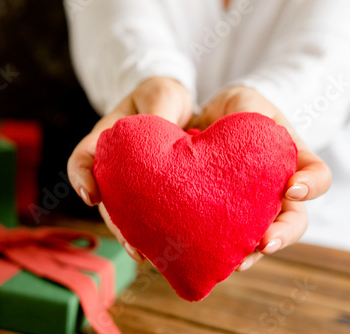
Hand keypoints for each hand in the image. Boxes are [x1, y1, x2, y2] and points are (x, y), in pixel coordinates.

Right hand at [67, 76, 192, 262]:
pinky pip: (144, 211)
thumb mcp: (161, 93)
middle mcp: (114, 163)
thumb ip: (157, 111)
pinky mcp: (149, 189)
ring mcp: (130, 179)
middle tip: (131, 243)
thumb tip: (160, 137)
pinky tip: (164, 245)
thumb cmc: (163, 93)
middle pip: (104, 196)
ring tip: (147, 255)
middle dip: (114, 222)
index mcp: (106, 137)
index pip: (82, 158)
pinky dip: (150, 229)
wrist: (177, 104)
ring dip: (132, 234)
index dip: (80, 178)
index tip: (91, 196)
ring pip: (123, 210)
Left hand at [192, 86, 331, 270]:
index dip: (311, 184)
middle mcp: (277, 187)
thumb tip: (223, 121)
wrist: (209, 121)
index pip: (315, 174)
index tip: (291, 188)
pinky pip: (232, 237)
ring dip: (253, 252)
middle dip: (283, 233)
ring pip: (263, 236)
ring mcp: (254, 205)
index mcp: (291, 158)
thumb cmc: (235, 109)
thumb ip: (244, 110)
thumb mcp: (245, 103)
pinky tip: (209, 258)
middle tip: (265, 243)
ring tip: (237, 263)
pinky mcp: (229, 216)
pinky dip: (224, 250)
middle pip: (293, 218)